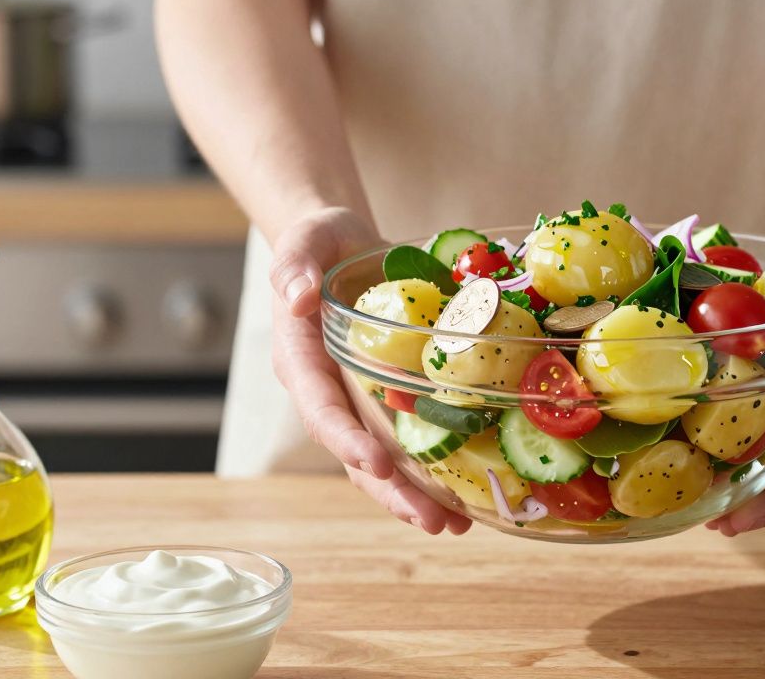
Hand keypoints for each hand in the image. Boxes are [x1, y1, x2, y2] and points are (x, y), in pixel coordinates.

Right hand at [269, 207, 471, 534]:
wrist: (339, 247)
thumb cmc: (319, 241)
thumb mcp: (305, 239)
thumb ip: (295, 264)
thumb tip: (297, 298)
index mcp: (301, 360)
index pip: (320, 408)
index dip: (346, 438)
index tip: (375, 461)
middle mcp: (327, 392)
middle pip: (355, 452)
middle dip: (392, 490)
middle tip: (432, 521)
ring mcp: (357, 401)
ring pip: (382, 461)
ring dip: (416, 496)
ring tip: (457, 526)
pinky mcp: (385, 398)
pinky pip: (408, 441)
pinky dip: (434, 471)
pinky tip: (469, 497)